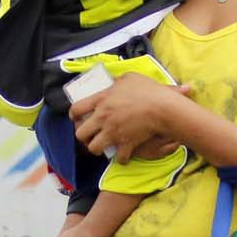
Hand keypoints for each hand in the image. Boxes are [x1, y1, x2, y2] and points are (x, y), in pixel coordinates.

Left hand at [71, 74, 187, 161]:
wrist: (163, 108)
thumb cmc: (148, 91)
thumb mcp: (129, 78)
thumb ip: (118, 81)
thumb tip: (115, 83)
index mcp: (101, 100)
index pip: (76, 109)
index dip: (74, 115)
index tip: (76, 118)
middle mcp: (103, 118)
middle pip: (80, 134)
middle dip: (83, 136)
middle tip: (90, 135)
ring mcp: (113, 133)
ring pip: (93, 148)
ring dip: (97, 148)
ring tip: (103, 145)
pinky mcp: (126, 144)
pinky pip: (118, 158)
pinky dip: (121, 158)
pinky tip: (124, 153)